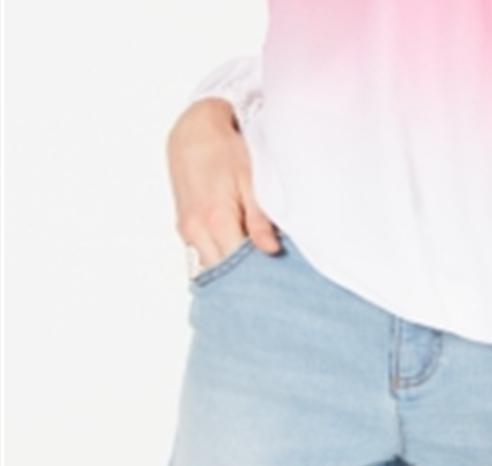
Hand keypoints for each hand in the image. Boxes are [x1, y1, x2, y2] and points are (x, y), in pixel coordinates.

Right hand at [166, 98, 280, 269]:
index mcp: (216, 219)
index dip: (258, 275)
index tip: (278, 279)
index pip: (237, 266)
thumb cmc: (225, 149)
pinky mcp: (184, 227)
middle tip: (272, 278)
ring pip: (211, 264)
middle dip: (246, 277)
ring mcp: (187, 230)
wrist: (192, 130)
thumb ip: (260, 219)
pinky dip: (221, 256)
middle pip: (222, 271)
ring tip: (259, 265)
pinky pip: (203, 253)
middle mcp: (196, 230)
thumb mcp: (250, 179)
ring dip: (232, 268)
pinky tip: (240, 252)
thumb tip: (271, 250)